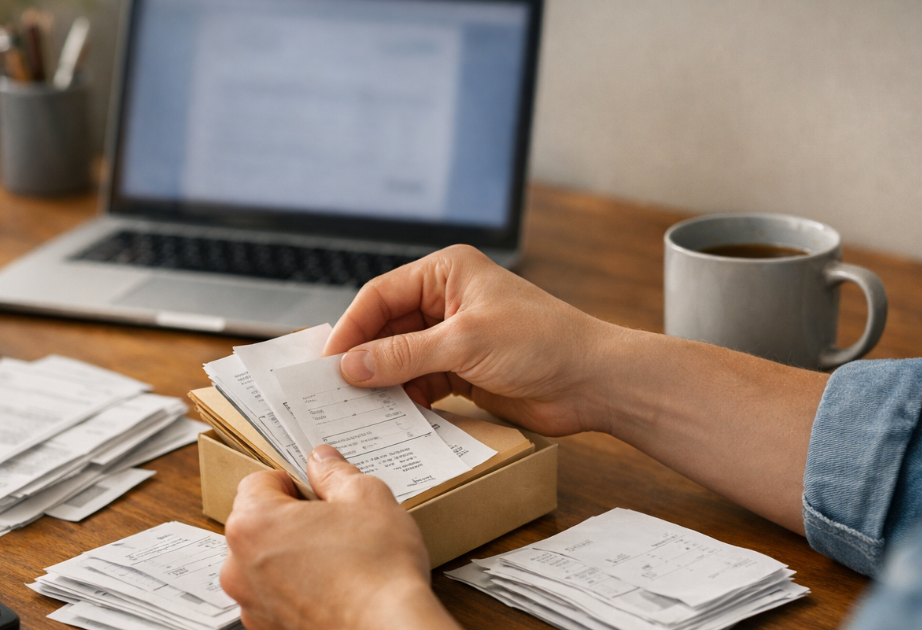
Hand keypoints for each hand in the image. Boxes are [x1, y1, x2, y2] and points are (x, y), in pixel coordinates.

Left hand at [220, 445, 459, 629]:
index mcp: (252, 523)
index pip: (259, 480)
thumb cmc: (378, 571)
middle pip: (259, 523)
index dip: (294, 480)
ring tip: (338, 561)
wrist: (389, 629)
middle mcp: (239, 566)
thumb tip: (323, 461)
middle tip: (334, 525)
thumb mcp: (366, 497)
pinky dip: (297, 589)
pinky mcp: (268, 628)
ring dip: (293, 556)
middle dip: (292, 519)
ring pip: (267, 562)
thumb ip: (335, 472)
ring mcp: (251, 603)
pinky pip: (276, 595)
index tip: (318, 491)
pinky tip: (333, 588)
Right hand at [325, 244, 617, 435]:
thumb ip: (403, 356)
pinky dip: (405, 397)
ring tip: (357, 407)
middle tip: (334, 390)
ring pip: (400, 357)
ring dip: (382, 381)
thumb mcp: (464, 344)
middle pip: (386, 327)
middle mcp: (446, 299)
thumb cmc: (543, 343)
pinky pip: (419, 381)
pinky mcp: (463, 369)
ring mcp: (454, 335)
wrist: (594, 382)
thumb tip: (351, 366)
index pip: (380, 296)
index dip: (351, 329)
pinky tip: (392, 415)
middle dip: (364, 357)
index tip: (327, 362)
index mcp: (446, 272)